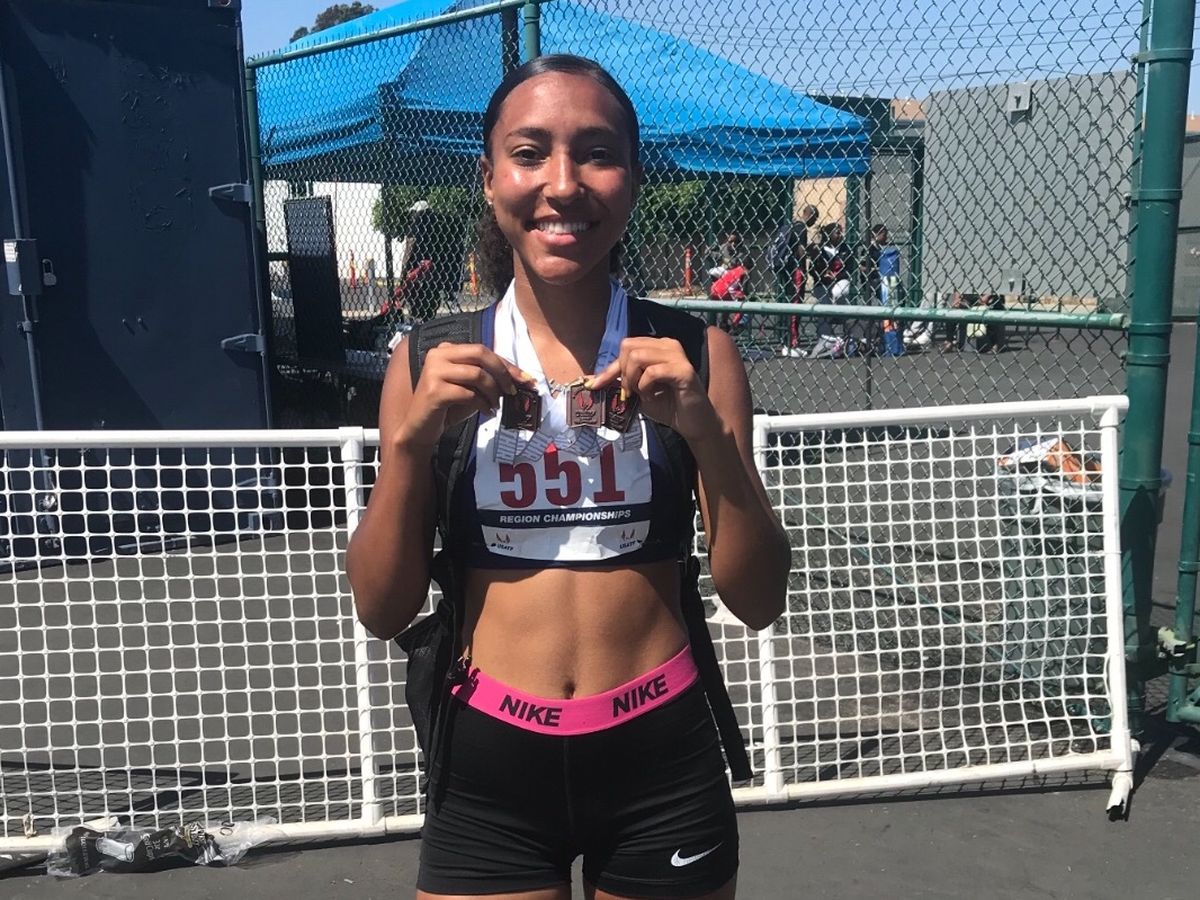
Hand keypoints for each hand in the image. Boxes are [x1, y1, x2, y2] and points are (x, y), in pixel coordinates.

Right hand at [398, 343, 532, 449]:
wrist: (420, 429)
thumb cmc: (447, 408)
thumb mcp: (470, 388)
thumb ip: (488, 378)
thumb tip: (519, 378)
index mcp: (446, 350)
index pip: (482, 350)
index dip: (506, 364)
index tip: (525, 378)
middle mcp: (438, 355)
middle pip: (480, 353)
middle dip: (502, 372)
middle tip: (512, 390)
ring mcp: (434, 372)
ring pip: (477, 374)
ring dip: (493, 392)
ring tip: (496, 405)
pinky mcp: (434, 391)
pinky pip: (469, 394)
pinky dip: (483, 404)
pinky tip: (486, 412)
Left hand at [588, 337, 720, 442]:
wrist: (693, 424)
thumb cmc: (667, 406)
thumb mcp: (638, 392)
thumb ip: (620, 382)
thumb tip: (592, 380)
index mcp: (658, 347)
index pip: (626, 347)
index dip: (610, 368)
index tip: (597, 385)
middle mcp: (668, 345)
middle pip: (629, 347)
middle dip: (623, 372)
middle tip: (630, 392)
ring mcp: (677, 355)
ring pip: (638, 356)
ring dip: (633, 380)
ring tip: (641, 394)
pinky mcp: (684, 370)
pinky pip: (652, 372)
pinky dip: (645, 386)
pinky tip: (652, 396)